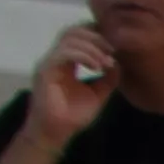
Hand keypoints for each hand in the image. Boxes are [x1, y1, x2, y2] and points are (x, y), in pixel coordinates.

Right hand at [22, 22, 116, 146]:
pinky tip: (96, 67)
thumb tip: (118, 62)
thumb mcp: (99, 94)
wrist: (57, 133)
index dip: (97, 34)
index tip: (115, 44)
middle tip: (113, 49)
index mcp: (67, 60)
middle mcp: (56, 58)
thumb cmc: (74, 115)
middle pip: (73, 31)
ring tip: (106, 61)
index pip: (79, 35)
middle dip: (96, 37)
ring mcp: (50, 62)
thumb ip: (109, 78)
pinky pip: (64, 53)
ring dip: (92, 47)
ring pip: (69, 39)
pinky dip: (83, 56)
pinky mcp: (46, 70)